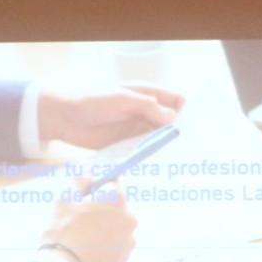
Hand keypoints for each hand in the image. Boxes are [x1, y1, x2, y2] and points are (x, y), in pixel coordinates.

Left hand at [37, 84, 183, 148]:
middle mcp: (146, 112)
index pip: (176, 101)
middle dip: (180, 134)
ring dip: (167, 149)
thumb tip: (172, 120)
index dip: (188, 111)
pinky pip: (144, 152)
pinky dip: (152, 158)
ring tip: (181, 162)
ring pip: (159, 139)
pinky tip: (160, 167)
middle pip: (170, 123)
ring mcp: (136, 130)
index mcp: (147, 94)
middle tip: (193, 150)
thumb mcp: (121, 98)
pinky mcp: (127, 146)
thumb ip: (147, 106)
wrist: (65, 117)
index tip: (197, 127)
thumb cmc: (92, 100)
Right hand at [41, 188, 135, 261]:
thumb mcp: (65, 201)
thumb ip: (79, 181)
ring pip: (117, 226)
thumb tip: (87, 166)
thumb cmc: (63, 233)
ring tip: (84, 239)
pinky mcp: (126, 259)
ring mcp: (129, 240)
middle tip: (80, 219)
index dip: (99, 186)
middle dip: (102, 209)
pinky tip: (90, 251)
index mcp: (116, 199)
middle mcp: (129, 218)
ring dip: (105, 227)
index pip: (114, 181)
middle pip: (117, 206)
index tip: (86, 195)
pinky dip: (107, 244)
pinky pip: (117, 244)